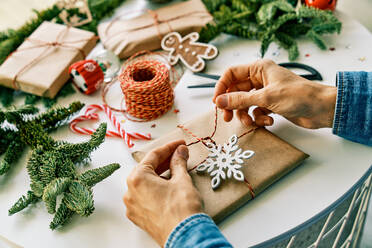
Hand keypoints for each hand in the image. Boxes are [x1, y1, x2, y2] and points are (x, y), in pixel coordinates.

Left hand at [123, 140, 201, 245]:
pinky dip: (156, 189)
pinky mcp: (139, 217)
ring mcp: (133, 206)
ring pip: (145, 183)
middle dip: (164, 161)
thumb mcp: (182, 180)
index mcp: (137, 179)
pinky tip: (169, 186)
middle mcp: (130, 192)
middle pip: (147, 169)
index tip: (180, 144)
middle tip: (180, 154)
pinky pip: (145, 197)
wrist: (185, 237)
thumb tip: (180, 151)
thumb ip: (179, 162)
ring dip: (160, 175)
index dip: (170, 147)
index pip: (154, 156)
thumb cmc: (182, 209)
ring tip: (177, 169)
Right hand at [213, 59, 336, 128]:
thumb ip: (240, 100)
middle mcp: (260, 79)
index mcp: (259, 69)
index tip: (217, 102)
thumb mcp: (266, 98)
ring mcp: (265, 92)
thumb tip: (219, 101)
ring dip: (246, 115)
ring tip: (252, 122)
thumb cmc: (299, 96)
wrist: (322, 109)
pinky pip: (255, 112)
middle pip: (235, 91)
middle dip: (232, 105)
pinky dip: (259, 118)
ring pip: (244, 104)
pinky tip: (269, 121)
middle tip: (228, 118)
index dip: (221, 87)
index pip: (231, 74)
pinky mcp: (270, 105)